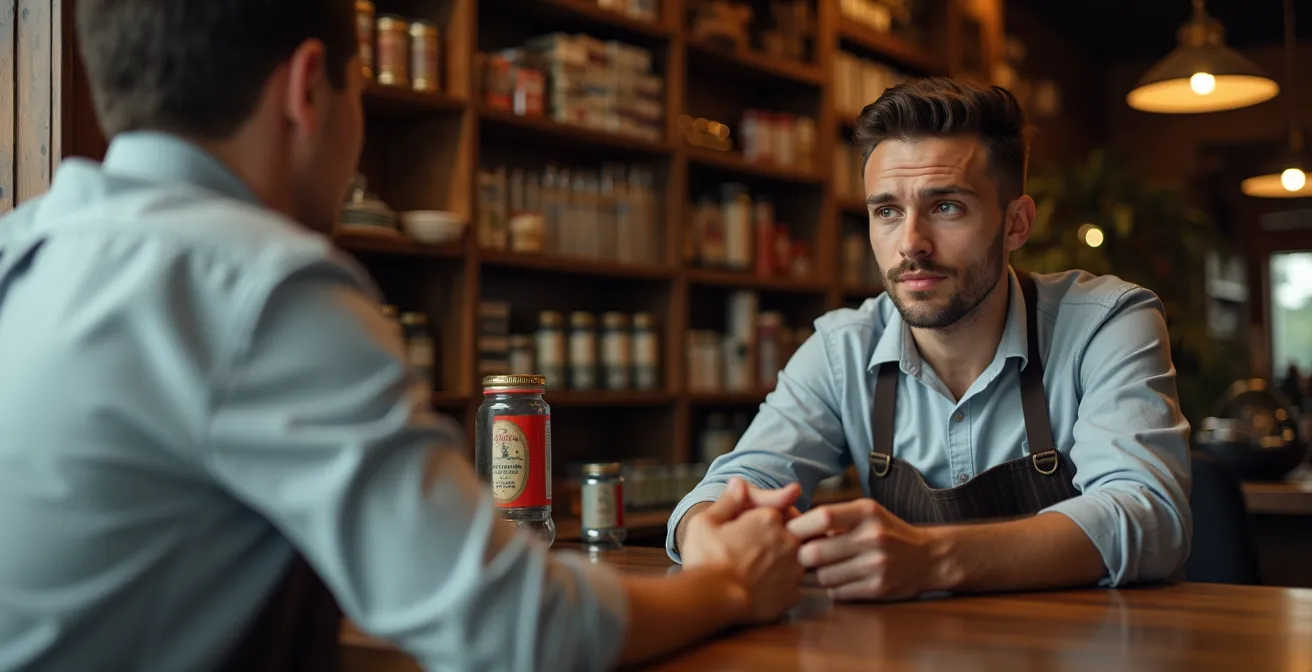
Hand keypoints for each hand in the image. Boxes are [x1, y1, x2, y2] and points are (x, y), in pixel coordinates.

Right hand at [682, 478, 804, 622]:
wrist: (712, 599)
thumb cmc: (706, 558)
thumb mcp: (705, 522)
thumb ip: (728, 502)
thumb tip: (738, 484)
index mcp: (769, 518)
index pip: (779, 510)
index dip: (767, 519)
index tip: (755, 529)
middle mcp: (788, 541)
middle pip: (793, 534)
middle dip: (781, 539)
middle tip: (758, 551)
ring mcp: (794, 569)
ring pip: (798, 560)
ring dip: (785, 563)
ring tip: (760, 572)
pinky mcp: (793, 595)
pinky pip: (793, 586)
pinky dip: (782, 587)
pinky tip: (765, 590)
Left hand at [786, 498, 949, 600]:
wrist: (928, 557)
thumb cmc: (888, 531)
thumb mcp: (866, 512)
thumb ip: (834, 517)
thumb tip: (790, 524)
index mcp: (866, 512)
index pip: (822, 517)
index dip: (799, 527)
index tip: (789, 532)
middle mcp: (872, 537)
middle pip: (815, 552)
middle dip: (802, 556)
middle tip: (801, 555)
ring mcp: (876, 565)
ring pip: (823, 576)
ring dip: (817, 574)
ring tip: (823, 567)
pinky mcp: (878, 589)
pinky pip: (837, 592)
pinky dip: (832, 587)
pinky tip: (840, 578)